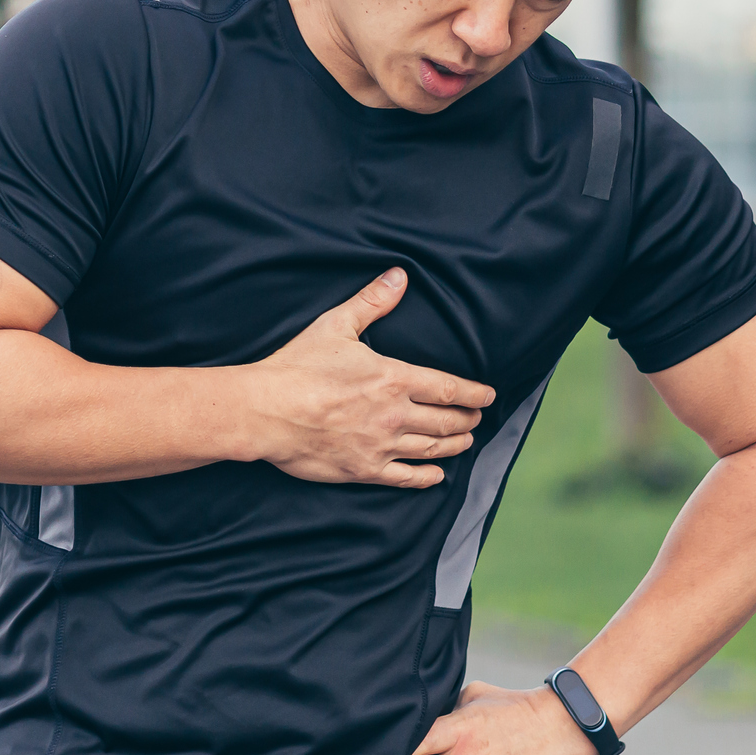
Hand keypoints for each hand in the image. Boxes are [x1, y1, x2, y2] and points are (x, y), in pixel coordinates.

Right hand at [239, 269, 495, 488]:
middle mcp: (395, 414)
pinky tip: (437, 475)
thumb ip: (372, 302)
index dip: (474, 393)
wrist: (267, 410)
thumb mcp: (336, 325)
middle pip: (446, 421)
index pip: (449, 388)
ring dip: (455, 445)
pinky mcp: (364, 470)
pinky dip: (427, 477)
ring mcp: (381, 445)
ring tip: (466, 441)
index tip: (488, 395)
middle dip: (467, 419)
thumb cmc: (298, 366)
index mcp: (394, 378)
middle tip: (477, 418)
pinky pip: (406, 477)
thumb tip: (399, 277)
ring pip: (432, 448)